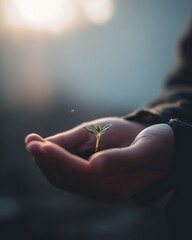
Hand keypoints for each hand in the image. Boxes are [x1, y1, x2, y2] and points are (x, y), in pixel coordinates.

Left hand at [25, 117, 173, 202]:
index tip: (38, 143)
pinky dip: (55, 162)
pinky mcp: (95, 180)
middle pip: (67, 179)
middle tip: (30, 140)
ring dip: (46, 161)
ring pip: (64, 179)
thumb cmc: (156, 144)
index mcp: (118, 186)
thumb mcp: (144, 148)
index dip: (57, 158)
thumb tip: (92, 165)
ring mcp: (99, 188)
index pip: (80, 173)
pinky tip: (48, 148)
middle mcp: (105, 192)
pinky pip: (69, 175)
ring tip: (33, 142)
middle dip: (46, 159)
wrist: (163, 149)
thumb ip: (121, 160)